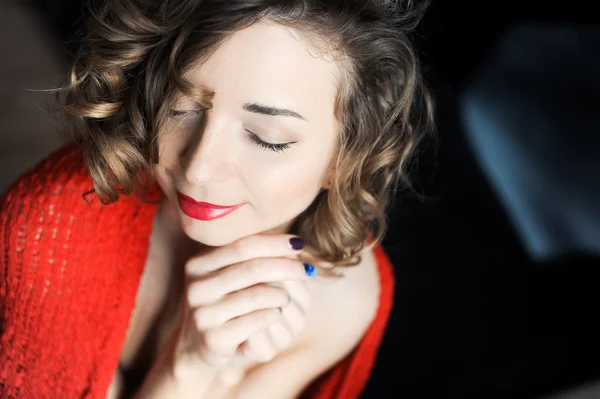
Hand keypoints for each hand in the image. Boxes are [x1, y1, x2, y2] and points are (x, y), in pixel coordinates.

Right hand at [171, 234, 314, 377]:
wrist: (199, 348)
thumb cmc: (224, 304)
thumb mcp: (231, 276)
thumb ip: (254, 258)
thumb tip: (294, 246)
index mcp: (199, 264)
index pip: (243, 246)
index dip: (274, 243)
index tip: (299, 243)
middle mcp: (197, 287)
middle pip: (253, 269)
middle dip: (286, 267)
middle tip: (306, 270)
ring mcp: (203, 314)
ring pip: (258, 295)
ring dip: (282, 295)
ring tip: (287, 298)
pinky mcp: (214, 339)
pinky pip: (257, 320)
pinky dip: (274, 314)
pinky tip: (276, 314)